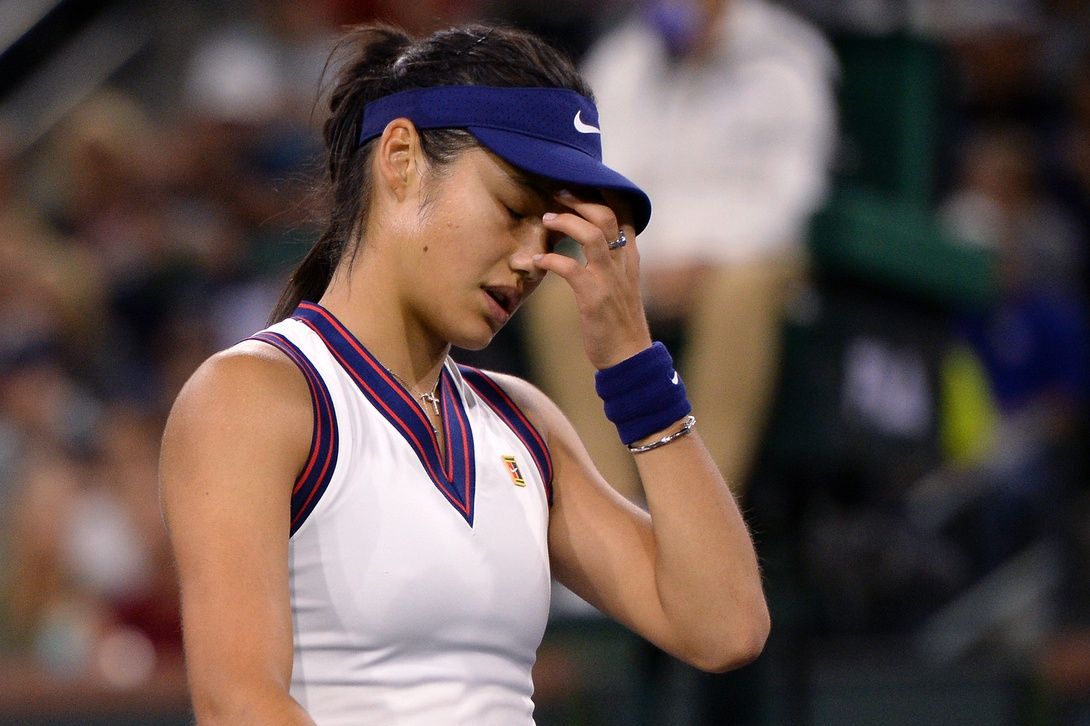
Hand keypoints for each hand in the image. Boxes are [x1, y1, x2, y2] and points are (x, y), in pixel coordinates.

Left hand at [532, 189, 651, 368]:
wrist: (630, 358)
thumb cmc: (620, 323)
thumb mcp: (622, 286)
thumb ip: (613, 262)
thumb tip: (595, 243)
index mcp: (629, 259)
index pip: (623, 214)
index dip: (602, 194)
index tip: (579, 184)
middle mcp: (622, 264)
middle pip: (607, 216)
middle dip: (580, 200)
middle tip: (557, 193)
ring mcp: (610, 280)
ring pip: (592, 235)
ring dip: (566, 222)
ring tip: (546, 219)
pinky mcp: (595, 299)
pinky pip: (571, 269)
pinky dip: (551, 260)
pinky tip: (537, 261)